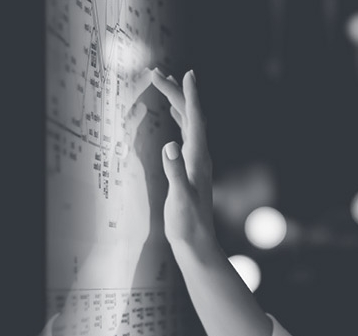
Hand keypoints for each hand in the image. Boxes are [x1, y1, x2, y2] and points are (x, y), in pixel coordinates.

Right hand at [146, 68, 217, 246]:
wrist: (196, 241)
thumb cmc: (187, 222)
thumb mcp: (180, 196)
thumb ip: (175, 171)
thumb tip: (170, 147)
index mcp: (198, 157)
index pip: (195, 119)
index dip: (190, 96)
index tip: (188, 73)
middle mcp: (200, 155)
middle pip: (190, 116)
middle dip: (176, 92)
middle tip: (157, 72)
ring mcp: (196, 161)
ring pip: (188, 123)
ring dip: (178, 102)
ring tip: (167, 83)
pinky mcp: (190, 167)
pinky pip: (186, 134)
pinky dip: (179, 119)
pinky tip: (174, 116)